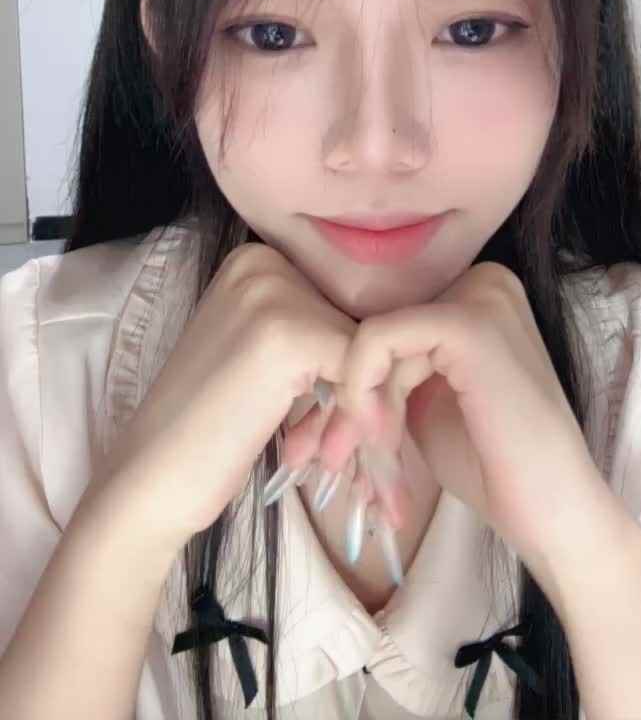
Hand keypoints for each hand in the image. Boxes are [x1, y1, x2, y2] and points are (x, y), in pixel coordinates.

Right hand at [83, 243, 357, 553]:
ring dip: (355, 409)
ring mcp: (272, 292)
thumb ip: (311, 333)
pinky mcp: (286, 333)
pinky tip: (319, 455)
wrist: (149, 479)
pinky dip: (353, 418)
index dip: (349, 367)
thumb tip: (394, 341)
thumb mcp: (261, 358)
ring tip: (320, 453)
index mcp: (256, 258)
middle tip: (331, 444)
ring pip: (363, 349)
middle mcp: (263, 261)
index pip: (341, 304)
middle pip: (354, 323)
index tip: (338, 420)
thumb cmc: (208, 429)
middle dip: (353, 389)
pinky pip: (358, 372)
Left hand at [286, 260, 624, 585]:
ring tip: (361, 460)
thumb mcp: (427, 397)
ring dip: (354, 405)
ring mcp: (481, 296)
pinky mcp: (468, 324)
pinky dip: (362, 391)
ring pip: (371, 336)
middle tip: (332, 455)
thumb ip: (392, 366)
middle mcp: (484, 279)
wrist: (555, 515)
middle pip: (379, 326)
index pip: (391, 322)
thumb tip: (324, 353)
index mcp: (479, 292)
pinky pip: (377, 338)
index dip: (359, 381)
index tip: (343, 439)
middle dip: (350, 394)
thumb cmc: (493, 466)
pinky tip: (380, 440)